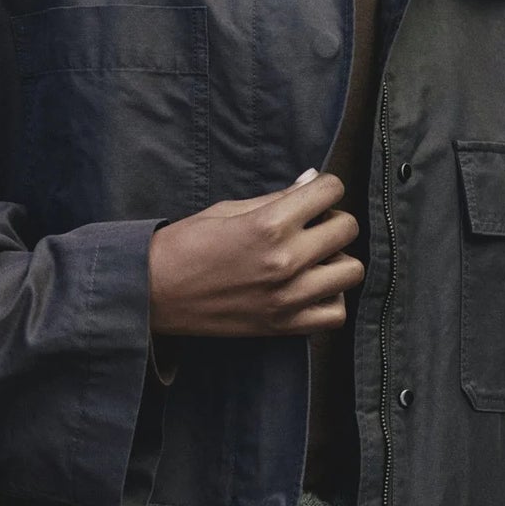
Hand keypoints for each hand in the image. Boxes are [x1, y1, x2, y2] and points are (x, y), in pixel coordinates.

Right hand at [147, 169, 364, 339]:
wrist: (153, 293)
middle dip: (332, 220)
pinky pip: (336, 314)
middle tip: (312, 226)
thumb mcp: (227, 211)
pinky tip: (311, 289)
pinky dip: (331, 300)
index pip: (330, 191)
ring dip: (337, 260)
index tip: (312, 195)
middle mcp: (285, 261)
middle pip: (347, 228)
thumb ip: (277, 198)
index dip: (324, 188)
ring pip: (351, 270)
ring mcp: (288, 297)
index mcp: (269, 225)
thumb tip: (312, 180)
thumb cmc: (184, 246)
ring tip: (314, 259)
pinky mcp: (283, 325)